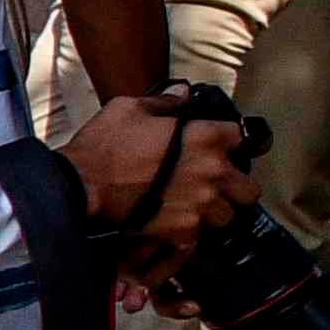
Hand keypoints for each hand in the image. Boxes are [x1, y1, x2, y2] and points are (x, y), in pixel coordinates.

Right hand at [75, 92, 256, 263]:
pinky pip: (201, 235)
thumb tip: (183, 94)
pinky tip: (176, 223)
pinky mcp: (184, 231)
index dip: (235, 143)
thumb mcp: (130, 109)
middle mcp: (212, 173)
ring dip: (215, 212)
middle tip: (217, 186)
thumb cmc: (103, 146)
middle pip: (249, 189)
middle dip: (236, 188)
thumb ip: (165, 102)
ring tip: (196, 208)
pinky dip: (191, 231)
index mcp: (207, 138)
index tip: (226, 148)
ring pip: (228, 216)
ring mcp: (201, 205)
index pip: (246, 139)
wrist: (80, 186)